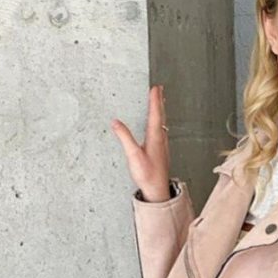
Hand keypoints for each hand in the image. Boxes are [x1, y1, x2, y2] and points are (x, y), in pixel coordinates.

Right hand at [112, 84, 170, 201]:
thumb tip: (115, 122)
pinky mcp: (161, 150)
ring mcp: (162, 144)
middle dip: (159, 101)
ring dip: (160, 110)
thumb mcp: (133, 155)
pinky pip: (161, 130)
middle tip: (160, 89)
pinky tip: (158, 124)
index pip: (155, 114)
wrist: (158, 189)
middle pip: (161, 116)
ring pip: (162, 122)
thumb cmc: (147, 174)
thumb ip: (124, 137)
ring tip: (159, 102)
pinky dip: (159, 121)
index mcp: (155, 137)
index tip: (155, 88)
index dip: (155, 100)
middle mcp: (161, 138)